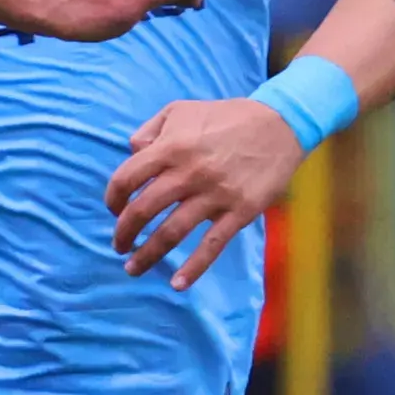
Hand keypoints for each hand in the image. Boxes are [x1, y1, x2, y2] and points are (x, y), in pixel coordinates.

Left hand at [106, 97, 301, 289]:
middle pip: (143, 210)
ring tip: (133, 267)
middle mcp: (189, 172)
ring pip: (171, 233)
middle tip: (118, 245)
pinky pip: (212, 245)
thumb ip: (149, 130)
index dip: (113, 198)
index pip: (127, 178)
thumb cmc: (225, 117)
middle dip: (123, 233)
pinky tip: (177, 284)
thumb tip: (131, 154)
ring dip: (147, 255)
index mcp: (171, 147)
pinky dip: (193, 268)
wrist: (281, 123)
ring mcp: (215, 194)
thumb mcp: (180, 110)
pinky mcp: (240, 211)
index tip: (114, 209)